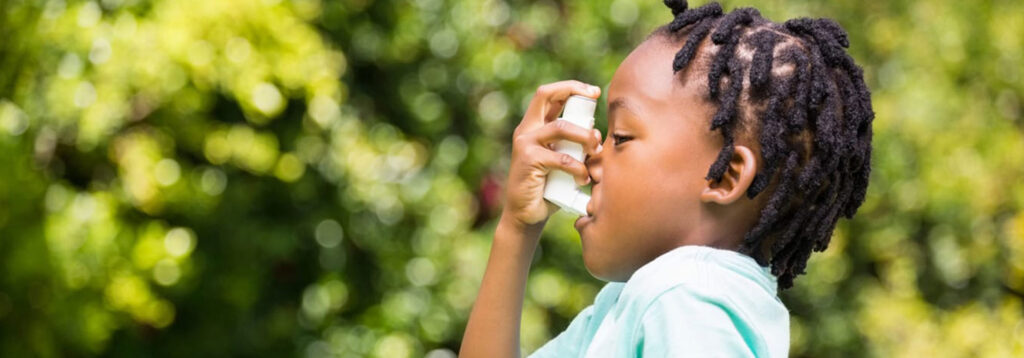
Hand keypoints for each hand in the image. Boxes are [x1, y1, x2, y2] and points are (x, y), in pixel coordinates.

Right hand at [502, 80, 602, 229]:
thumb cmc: (548, 189)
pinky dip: (578, 168)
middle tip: (595, 100)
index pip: (549, 95)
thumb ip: (573, 146)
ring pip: (561, 126)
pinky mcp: (528, 161)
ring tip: (596, 150)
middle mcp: (526, 130)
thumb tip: (596, 133)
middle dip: (573, 91)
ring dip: (585, 136)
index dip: (571, 87)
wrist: (527, 216)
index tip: (594, 92)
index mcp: (534, 127)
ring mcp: (525, 144)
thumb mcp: (563, 161)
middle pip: (545, 95)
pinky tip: (583, 179)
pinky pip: (561, 158)